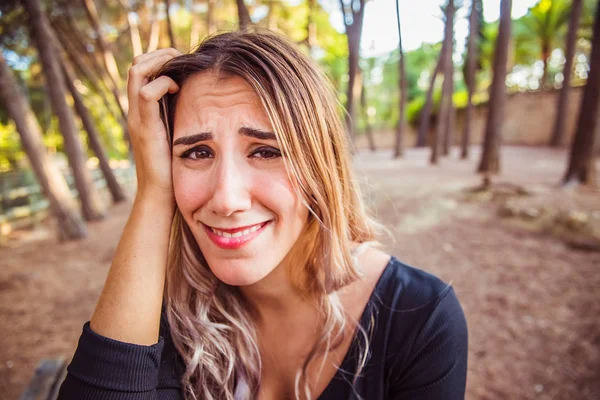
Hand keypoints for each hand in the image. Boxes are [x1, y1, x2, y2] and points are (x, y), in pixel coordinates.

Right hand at [127, 48, 180, 201]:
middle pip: (135, 66)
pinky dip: (163, 83)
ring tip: (179, 69)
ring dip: (160, 62)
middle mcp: (135, 111)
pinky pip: (147, 93)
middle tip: (181, 59)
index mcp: (142, 113)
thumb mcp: (178, 136)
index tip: (182, 64)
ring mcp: (137, 118)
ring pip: (137, 72)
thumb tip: (202, 104)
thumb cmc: (174, 169)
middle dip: (159, 55)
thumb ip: (181, 119)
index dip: (159, 60)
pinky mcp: (144, 127)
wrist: (160, 195)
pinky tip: (179, 90)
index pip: (141, 72)